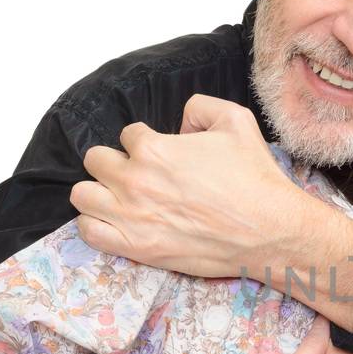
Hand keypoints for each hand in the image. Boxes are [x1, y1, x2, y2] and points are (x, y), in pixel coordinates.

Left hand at [71, 100, 352, 298]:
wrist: (270, 231)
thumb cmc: (255, 178)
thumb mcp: (236, 120)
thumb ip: (201, 106)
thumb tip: (181, 121)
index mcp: (154, 149)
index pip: (128, 135)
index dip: (145, 141)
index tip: (161, 154)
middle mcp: (135, 181)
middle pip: (96, 160)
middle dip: (115, 162)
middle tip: (137, 173)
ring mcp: (132, 217)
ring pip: (82, 195)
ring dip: (98, 191)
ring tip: (120, 196)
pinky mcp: (137, 247)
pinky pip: (88, 231)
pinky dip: (94, 223)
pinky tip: (115, 220)